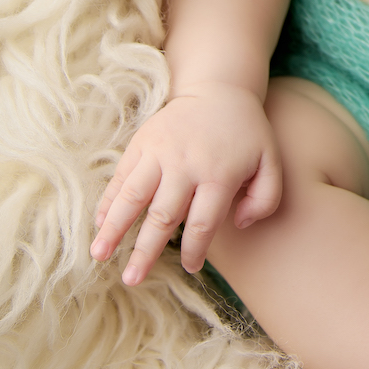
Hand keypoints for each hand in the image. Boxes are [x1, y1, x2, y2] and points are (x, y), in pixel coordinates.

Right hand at [90, 83, 280, 286]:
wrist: (219, 89)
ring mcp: (159, 152)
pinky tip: (100, 224)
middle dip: (144, 251)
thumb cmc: (246, 133)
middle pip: (162, 216)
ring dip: (114, 228)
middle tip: (131, 280)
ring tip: (98, 255)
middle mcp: (185, 165)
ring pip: (132, 196)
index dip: (194, 251)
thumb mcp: (270, 162)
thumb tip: (239, 224)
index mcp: (218, 174)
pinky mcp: (142, 142)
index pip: (202, 224)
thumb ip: (266, 197)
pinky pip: (121, 176)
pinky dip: (109, 201)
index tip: (190, 267)